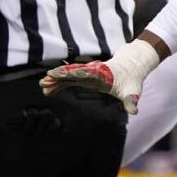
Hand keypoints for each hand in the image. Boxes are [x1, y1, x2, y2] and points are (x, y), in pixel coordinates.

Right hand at [40, 39, 161, 113]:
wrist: (131, 66)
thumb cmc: (132, 79)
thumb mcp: (133, 90)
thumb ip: (131, 100)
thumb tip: (134, 110)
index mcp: (102, 73)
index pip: (84, 73)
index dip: (71, 73)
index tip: (59, 73)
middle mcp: (92, 72)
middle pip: (73, 73)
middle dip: (59, 76)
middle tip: (44, 80)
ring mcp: (88, 75)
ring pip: (70, 77)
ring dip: (57, 81)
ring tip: (43, 86)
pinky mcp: (86, 79)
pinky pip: (71, 81)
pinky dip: (61, 85)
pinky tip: (50, 90)